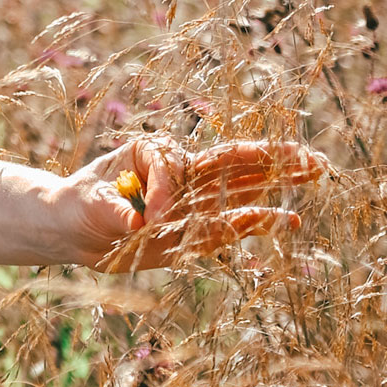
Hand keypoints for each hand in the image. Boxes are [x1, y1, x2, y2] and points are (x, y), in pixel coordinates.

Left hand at [58, 134, 327, 271]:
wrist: (73, 230)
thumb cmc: (79, 203)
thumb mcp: (89, 201)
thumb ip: (116, 209)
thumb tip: (138, 220)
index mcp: (152, 155)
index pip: (176, 166)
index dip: (166, 191)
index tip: (147, 219)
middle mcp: (178, 175)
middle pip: (229, 163)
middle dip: (268, 158)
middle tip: (307, 155)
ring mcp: (190, 202)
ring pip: (238, 189)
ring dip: (274, 183)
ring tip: (312, 174)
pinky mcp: (193, 231)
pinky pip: (230, 225)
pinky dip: (257, 222)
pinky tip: (288, 219)